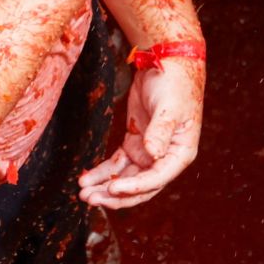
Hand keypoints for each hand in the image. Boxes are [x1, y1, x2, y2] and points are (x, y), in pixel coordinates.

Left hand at [79, 58, 203, 206]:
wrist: (167, 64)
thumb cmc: (175, 84)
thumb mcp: (170, 107)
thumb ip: (161, 132)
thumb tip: (153, 154)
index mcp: (180, 153)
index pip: (157, 178)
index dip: (134, 187)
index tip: (112, 188)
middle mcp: (165, 158)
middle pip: (140, 186)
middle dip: (115, 195)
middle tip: (90, 199)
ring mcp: (149, 152)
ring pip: (126, 178)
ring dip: (105, 187)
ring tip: (83, 193)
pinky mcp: (135, 143)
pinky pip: (117, 164)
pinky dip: (102, 172)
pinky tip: (86, 178)